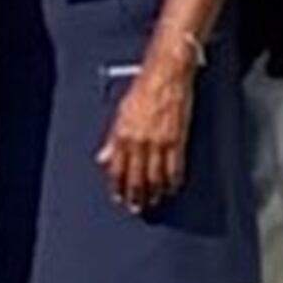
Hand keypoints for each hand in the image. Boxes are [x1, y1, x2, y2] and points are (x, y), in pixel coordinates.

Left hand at [97, 59, 193, 213]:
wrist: (166, 75)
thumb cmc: (144, 88)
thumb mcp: (120, 113)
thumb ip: (112, 139)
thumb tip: (105, 158)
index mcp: (122, 135)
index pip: (117, 170)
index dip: (117, 187)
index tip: (119, 197)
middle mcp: (139, 141)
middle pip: (136, 178)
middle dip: (135, 196)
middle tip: (136, 208)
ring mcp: (159, 143)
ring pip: (155, 177)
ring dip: (154, 193)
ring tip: (153, 201)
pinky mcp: (177, 140)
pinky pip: (174, 168)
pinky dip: (173, 181)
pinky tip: (171, 188)